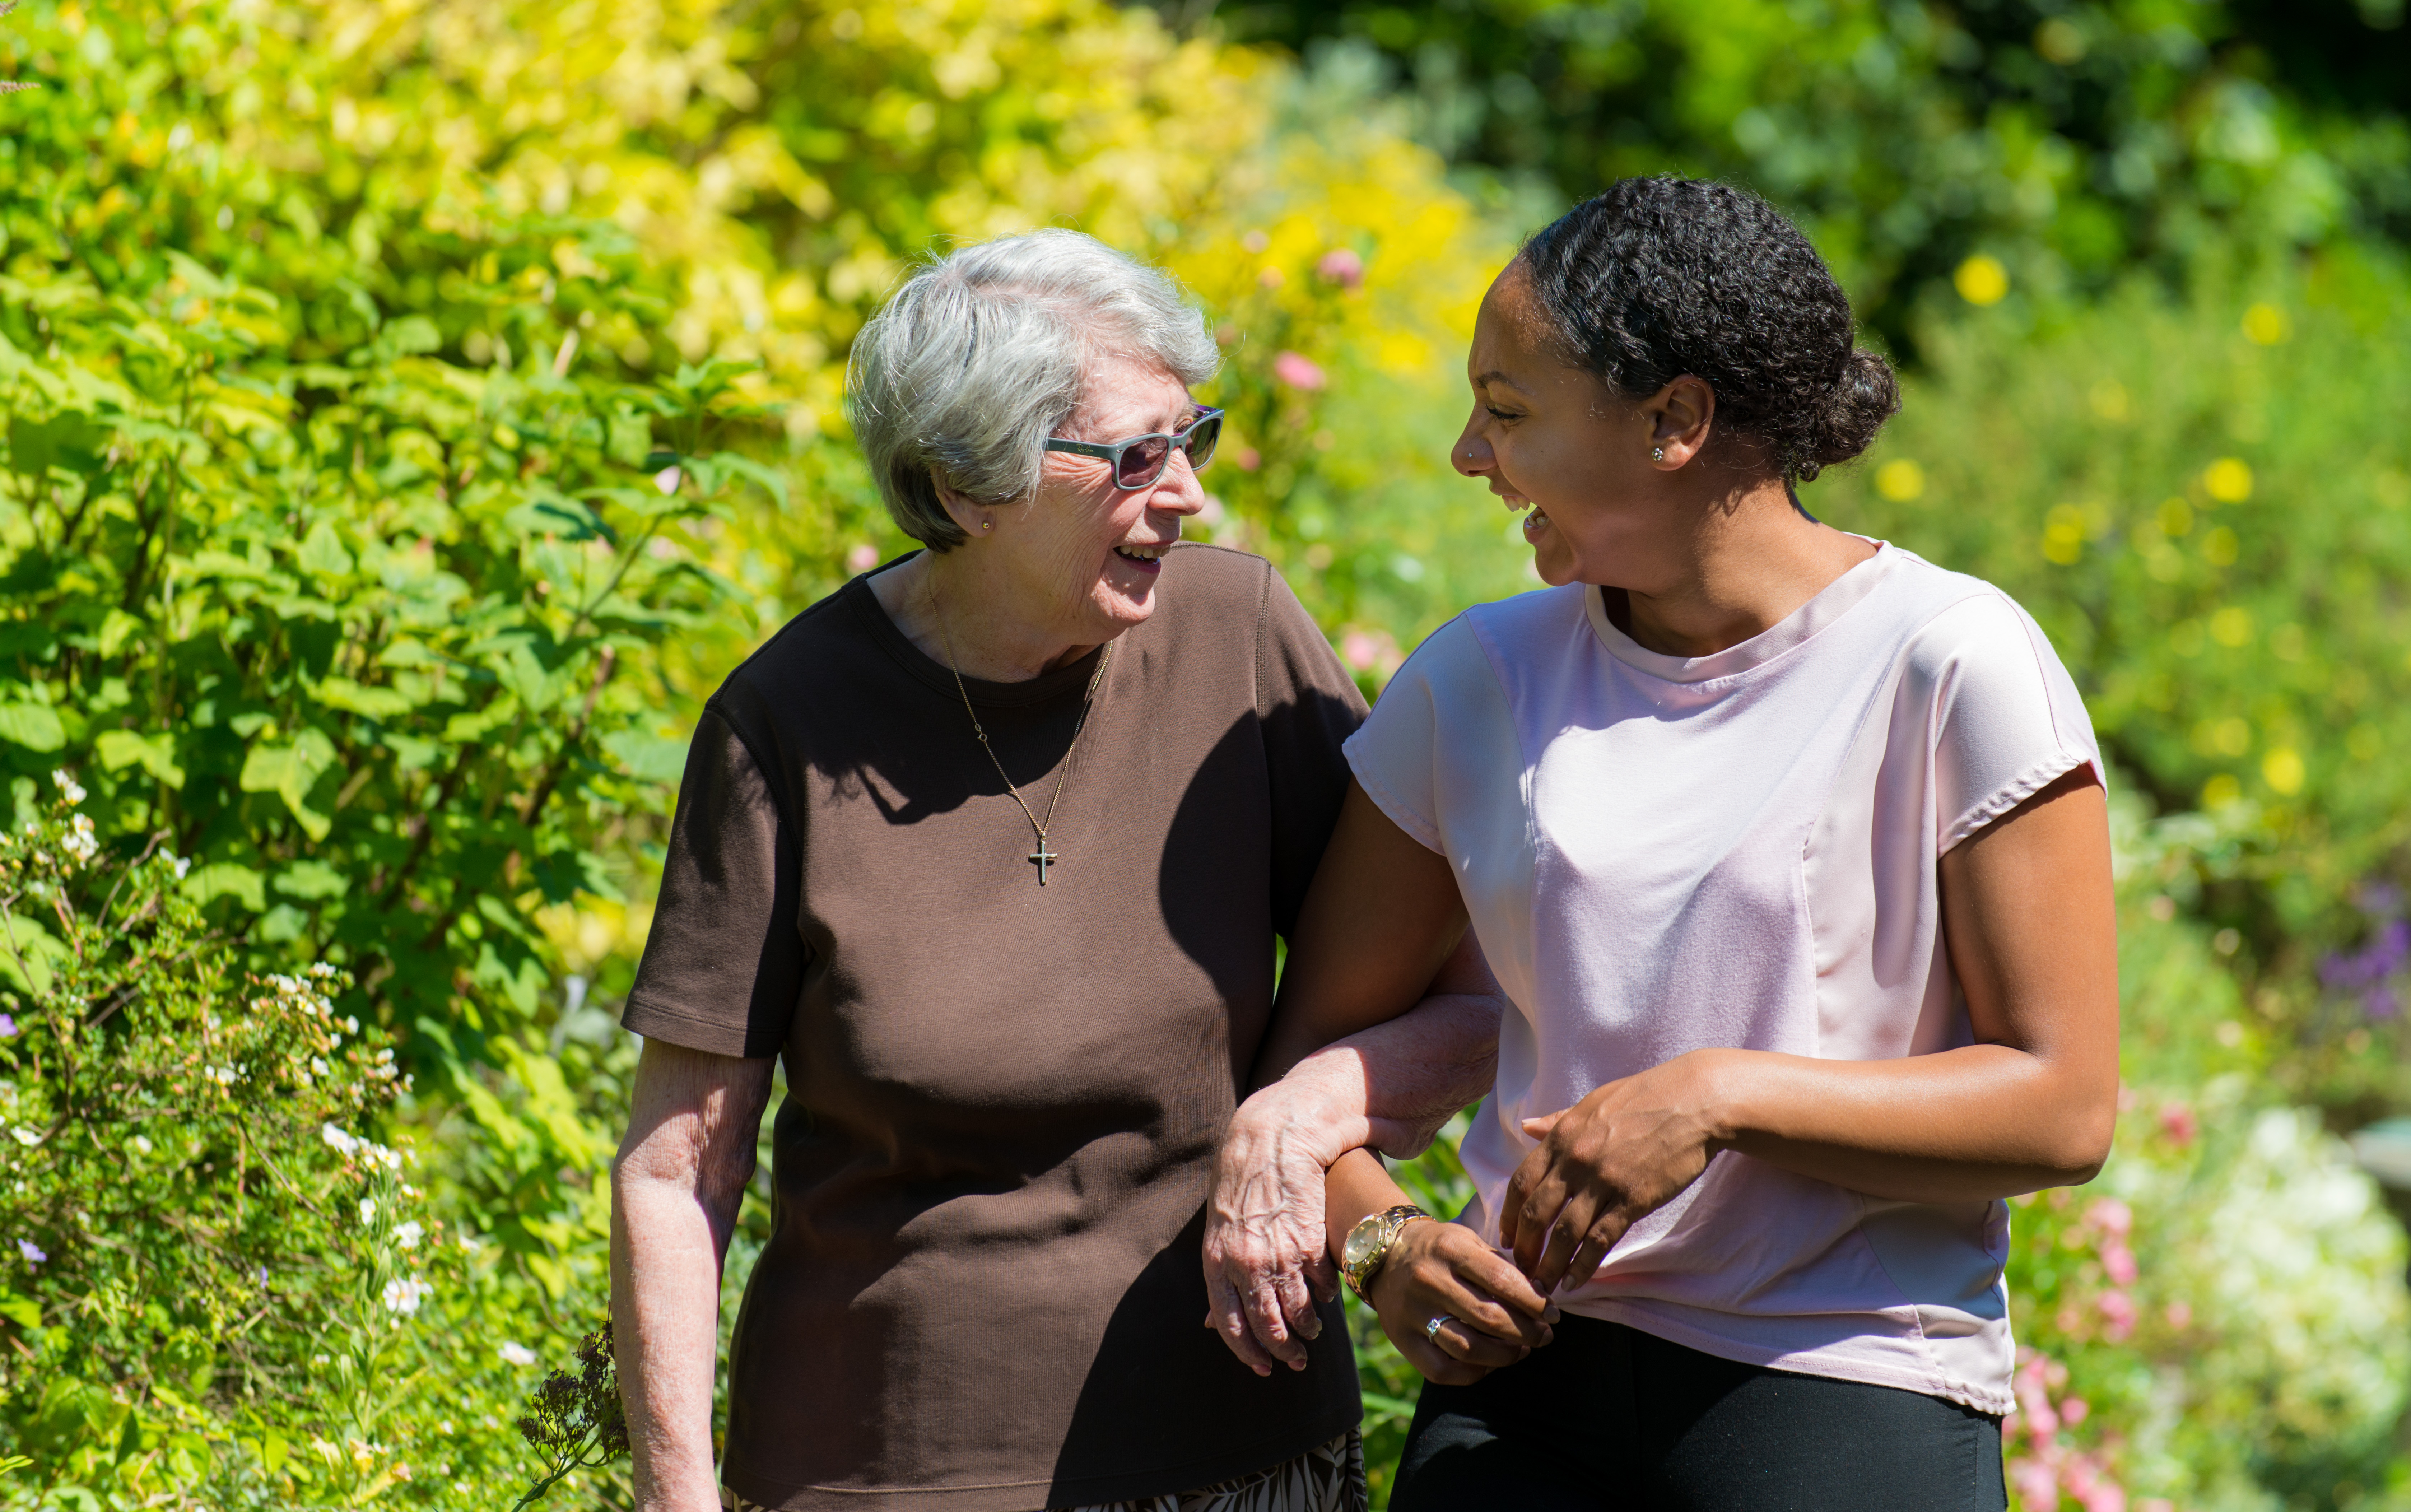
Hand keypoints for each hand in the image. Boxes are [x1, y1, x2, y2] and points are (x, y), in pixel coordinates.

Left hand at [1203, 1087, 1345, 1374]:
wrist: (1273, 1137)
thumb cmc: (1240, 1182)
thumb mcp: (1218, 1228)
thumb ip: (1220, 1276)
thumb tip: (1212, 1323)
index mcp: (1215, 1261)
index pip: (1229, 1324)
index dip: (1247, 1352)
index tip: (1262, 1369)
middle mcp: (1245, 1263)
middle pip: (1266, 1326)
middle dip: (1283, 1351)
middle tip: (1296, 1362)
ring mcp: (1279, 1254)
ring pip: (1297, 1311)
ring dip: (1307, 1329)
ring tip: (1312, 1334)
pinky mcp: (1310, 1242)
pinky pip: (1320, 1285)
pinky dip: (1323, 1297)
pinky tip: (1323, 1299)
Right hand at [1365, 1219, 1556, 1385]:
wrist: (1384, 1255)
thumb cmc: (1440, 1249)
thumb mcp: (1469, 1241)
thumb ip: (1502, 1268)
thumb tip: (1541, 1300)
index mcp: (1450, 1250)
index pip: (1502, 1281)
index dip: (1534, 1303)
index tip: (1553, 1314)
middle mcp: (1429, 1280)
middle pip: (1489, 1318)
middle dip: (1527, 1332)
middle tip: (1545, 1336)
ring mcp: (1413, 1313)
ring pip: (1468, 1349)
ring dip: (1505, 1355)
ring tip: (1522, 1350)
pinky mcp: (1402, 1340)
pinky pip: (1443, 1370)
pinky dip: (1474, 1372)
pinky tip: (1490, 1362)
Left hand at [1500, 1051, 1726, 1294]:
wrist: (1694, 1102)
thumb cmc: (1645, 1098)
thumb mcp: (1593, 1103)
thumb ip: (1558, 1121)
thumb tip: (1526, 1127)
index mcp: (1563, 1136)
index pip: (1521, 1183)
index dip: (1509, 1216)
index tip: (1506, 1238)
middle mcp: (1576, 1160)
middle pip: (1536, 1213)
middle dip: (1525, 1248)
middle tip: (1520, 1270)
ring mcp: (1603, 1181)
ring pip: (1565, 1233)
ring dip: (1550, 1265)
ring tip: (1542, 1288)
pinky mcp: (1633, 1199)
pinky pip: (1600, 1239)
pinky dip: (1584, 1266)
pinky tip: (1575, 1282)